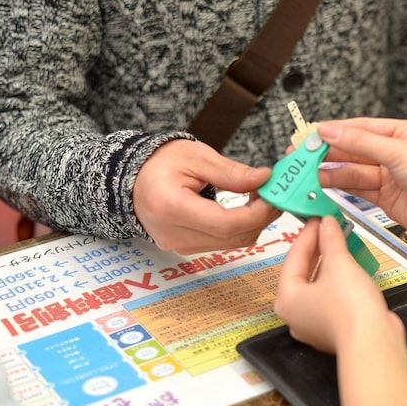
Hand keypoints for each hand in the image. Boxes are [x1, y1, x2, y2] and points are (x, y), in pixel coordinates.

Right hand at [133, 139, 281, 252]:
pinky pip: (223, 244)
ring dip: (253, 223)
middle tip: (274, 193)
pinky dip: (240, 228)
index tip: (273, 194)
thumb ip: (231, 172)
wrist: (132, 180)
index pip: (225, 223)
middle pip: (233, 237)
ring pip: (232, 244)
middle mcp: (174, 234)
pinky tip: (245, 208)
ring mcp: (180, 246)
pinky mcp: (186, 248)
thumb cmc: (160, 163)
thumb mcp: (196, 157)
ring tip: (259, 197)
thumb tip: (265, 179)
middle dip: (261, 217)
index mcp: (172, 208)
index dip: (257, 212)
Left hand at [275, 217, 399, 353]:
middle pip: (303, 273)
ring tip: (341, 243)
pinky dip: (338, 281)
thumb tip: (327, 222)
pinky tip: (350, 267)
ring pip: (318, 286)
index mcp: (286, 299)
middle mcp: (295, 315)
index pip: (294, 258)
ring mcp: (314, 325)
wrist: (373, 342)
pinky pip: (331, 298)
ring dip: (330, 264)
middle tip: (329, 228)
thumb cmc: (349, 304)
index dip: (308, 234)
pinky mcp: (334, 330)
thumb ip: (330, 240)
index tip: (318, 218)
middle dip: (318, 249)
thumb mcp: (339, 264)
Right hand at [316, 118, 406, 244]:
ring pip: (354, 171)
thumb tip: (329, 129)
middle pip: (355, 149)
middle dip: (329, 152)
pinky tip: (325, 185)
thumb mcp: (397, 152)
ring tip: (309, 173)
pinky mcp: (387, 198)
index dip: (336, 130)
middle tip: (303, 155)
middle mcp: (396, 153)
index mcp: (404, 133)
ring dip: (332, 172)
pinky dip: (342, 187)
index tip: (311, 134)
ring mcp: (391, 176)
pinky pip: (359, 189)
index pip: (362, 127)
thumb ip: (360, 142)